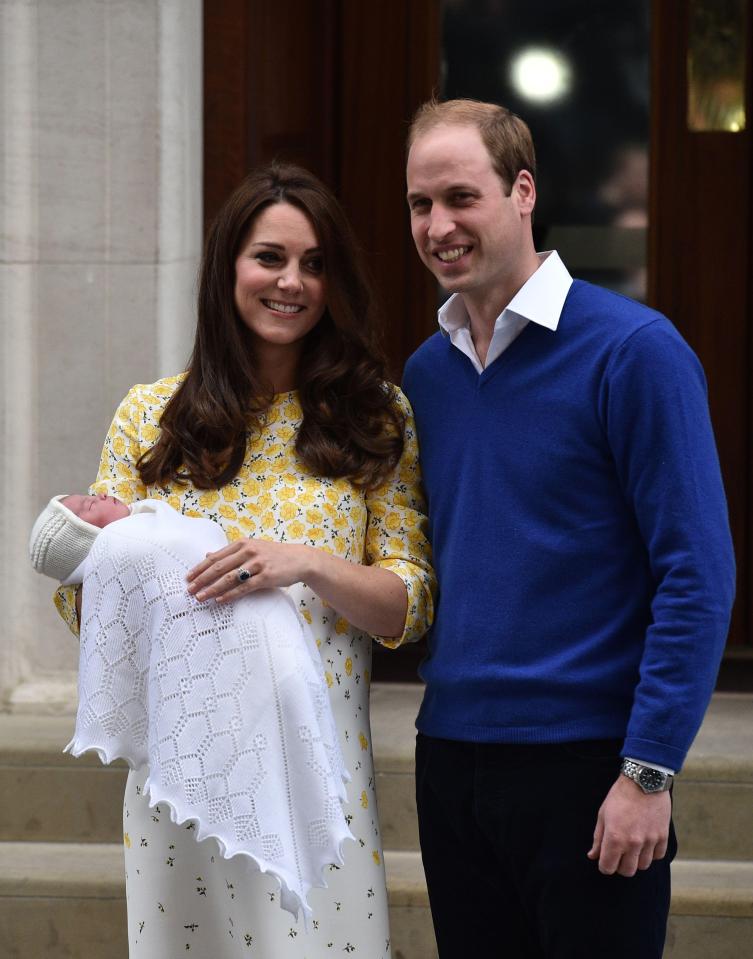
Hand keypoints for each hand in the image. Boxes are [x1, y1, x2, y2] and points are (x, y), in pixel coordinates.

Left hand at [186, 538, 312, 602]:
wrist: (300, 559)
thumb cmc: (274, 555)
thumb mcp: (251, 548)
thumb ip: (230, 552)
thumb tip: (207, 555)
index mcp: (242, 544)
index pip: (215, 557)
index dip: (200, 568)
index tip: (188, 578)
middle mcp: (248, 552)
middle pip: (219, 567)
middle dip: (202, 580)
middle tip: (189, 590)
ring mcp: (257, 564)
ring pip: (229, 578)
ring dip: (212, 588)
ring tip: (200, 597)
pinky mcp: (266, 576)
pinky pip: (244, 588)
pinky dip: (230, 594)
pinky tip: (220, 600)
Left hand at [587, 774, 670, 876]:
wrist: (643, 781)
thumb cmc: (619, 796)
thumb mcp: (603, 815)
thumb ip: (598, 838)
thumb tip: (593, 856)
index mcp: (614, 838)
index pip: (608, 868)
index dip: (604, 865)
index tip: (605, 859)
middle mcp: (632, 843)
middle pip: (627, 871)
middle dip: (620, 866)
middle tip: (618, 854)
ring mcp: (649, 841)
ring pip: (643, 866)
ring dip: (636, 860)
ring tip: (632, 847)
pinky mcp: (662, 836)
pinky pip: (658, 856)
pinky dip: (651, 853)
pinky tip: (646, 842)